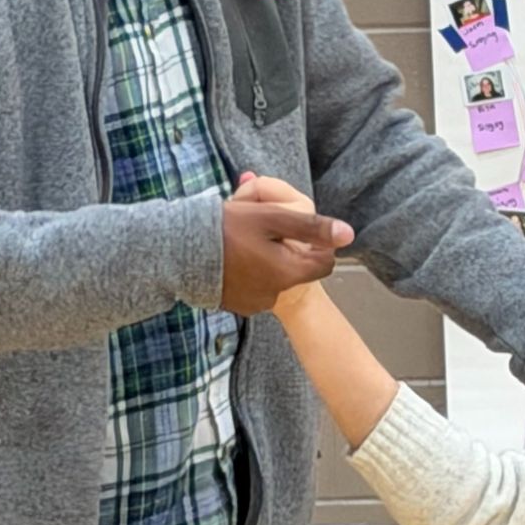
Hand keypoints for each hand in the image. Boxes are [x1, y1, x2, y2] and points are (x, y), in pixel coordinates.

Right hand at [220, 177, 352, 314]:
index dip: (314, 242)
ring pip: (273, 276)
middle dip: (284, 248)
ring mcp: (252, 304)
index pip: (324, 261)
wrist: (175, 251)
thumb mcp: (271, 218)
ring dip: (265, 260)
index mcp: (288, 274)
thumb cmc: (225, 229)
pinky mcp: (234, 305)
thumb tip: (349, 234)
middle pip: (295, 268)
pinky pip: (252, 286)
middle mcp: (274, 295)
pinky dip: (248, 272)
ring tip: (241, 241)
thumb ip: (311, 227)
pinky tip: (230, 257)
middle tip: (259, 229)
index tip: (293, 227)